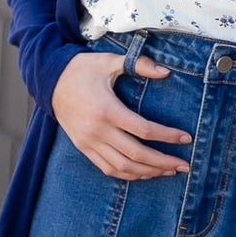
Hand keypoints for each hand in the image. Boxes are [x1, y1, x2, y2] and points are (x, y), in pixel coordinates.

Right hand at [51, 50, 191, 178]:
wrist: (49, 80)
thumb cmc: (82, 69)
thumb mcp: (109, 61)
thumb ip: (139, 65)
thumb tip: (166, 72)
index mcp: (107, 110)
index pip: (144, 130)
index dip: (168, 136)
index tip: (186, 138)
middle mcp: (98, 131)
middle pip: (137, 155)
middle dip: (163, 162)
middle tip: (185, 165)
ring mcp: (89, 142)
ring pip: (123, 167)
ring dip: (148, 172)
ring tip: (168, 171)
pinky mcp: (83, 148)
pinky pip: (108, 169)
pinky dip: (128, 174)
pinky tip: (144, 173)